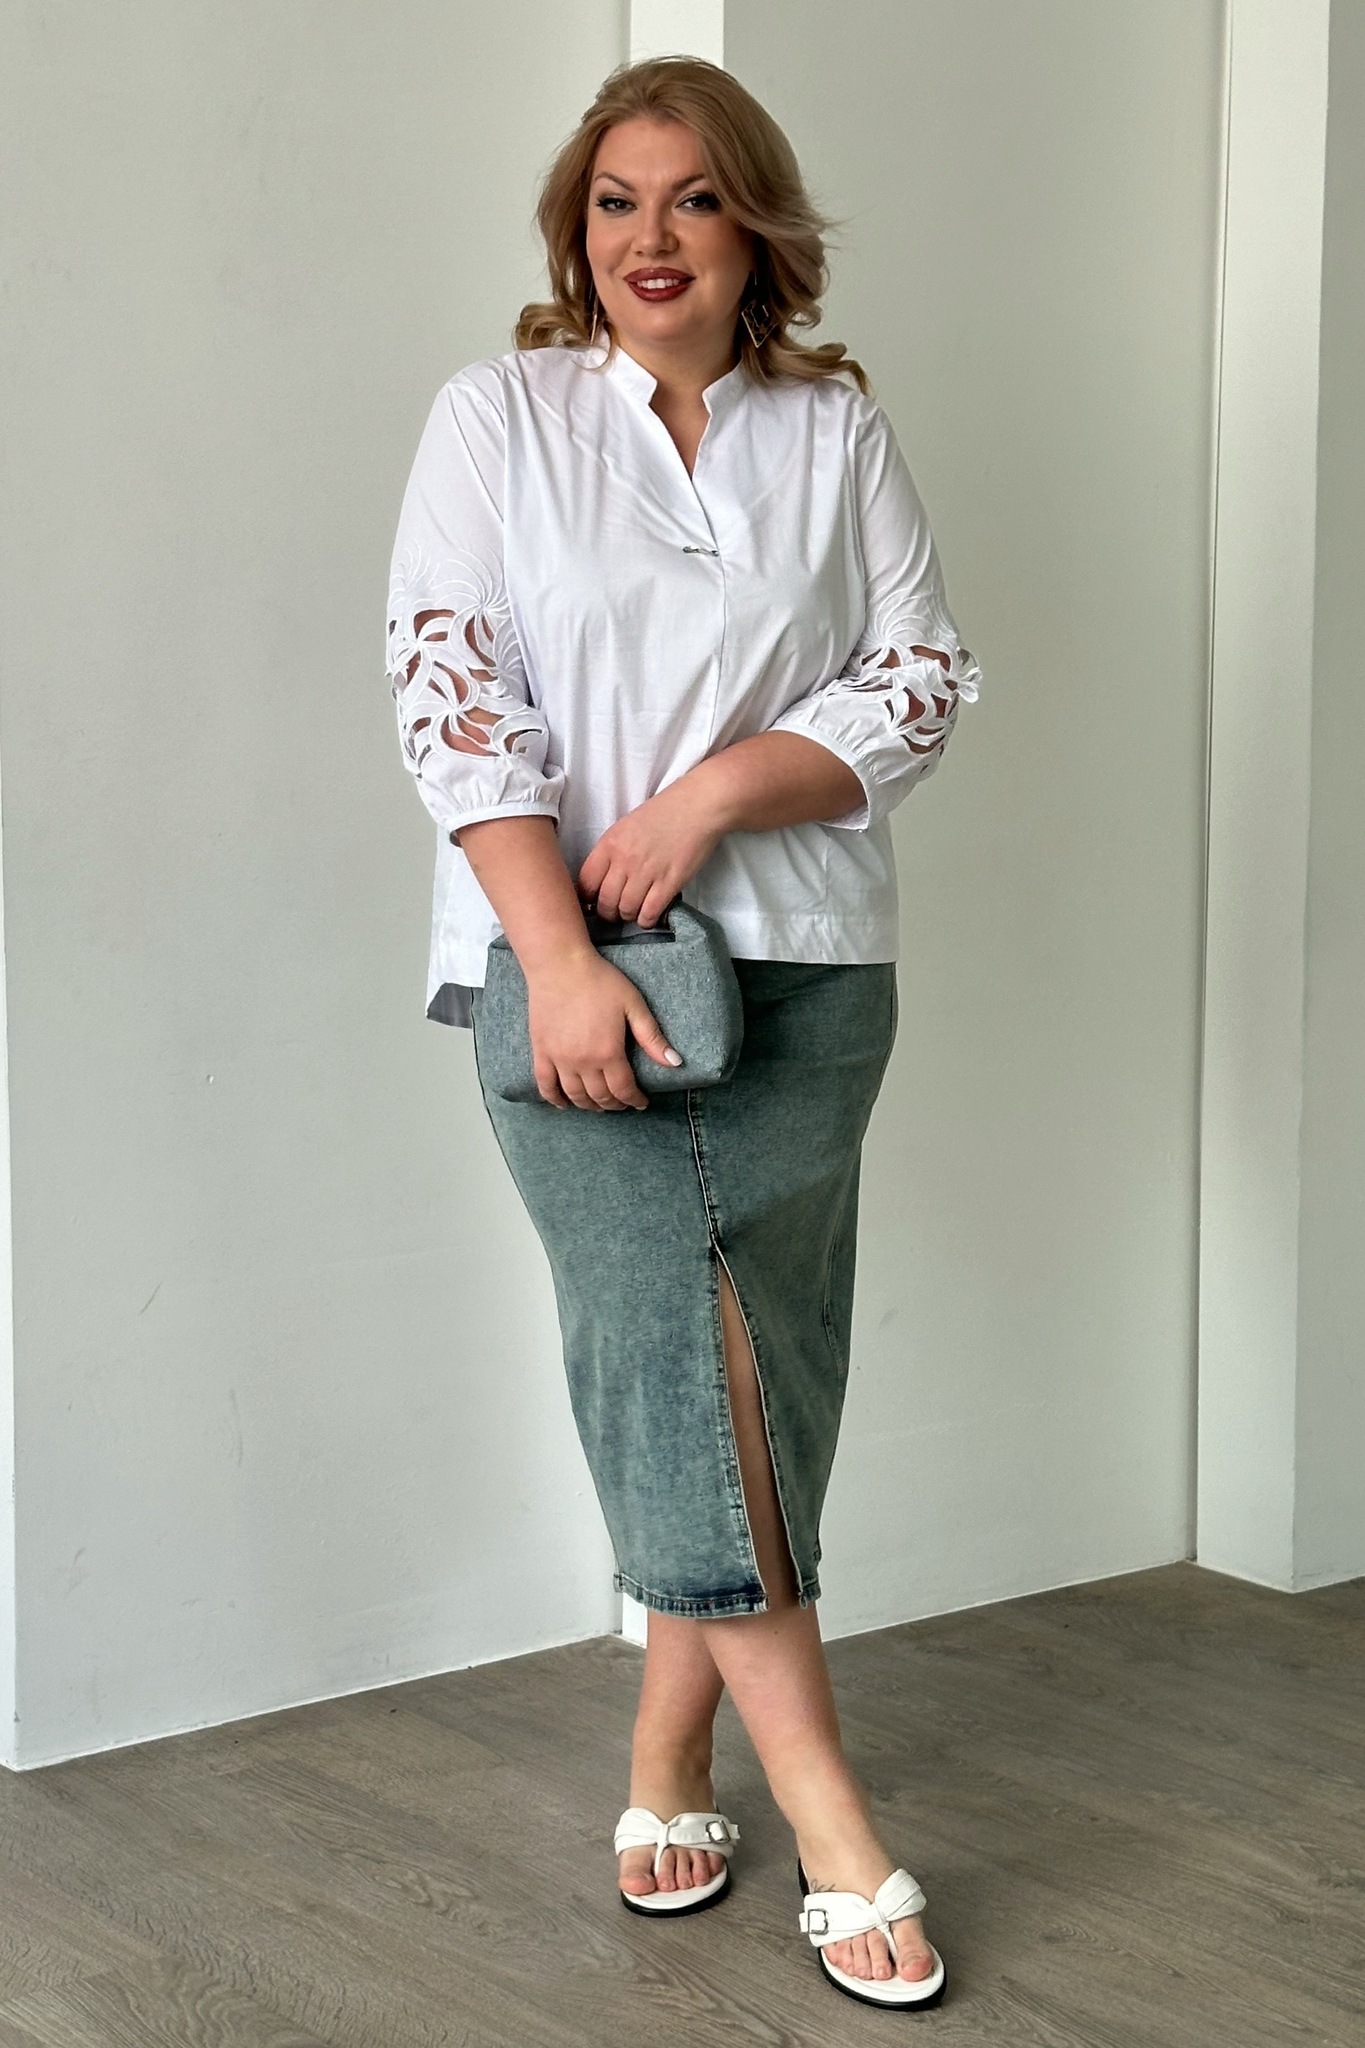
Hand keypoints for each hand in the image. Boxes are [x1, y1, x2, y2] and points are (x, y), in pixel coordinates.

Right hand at [527, 950, 681, 1110]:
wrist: (560, 964)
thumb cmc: (600, 980)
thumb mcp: (633, 1005)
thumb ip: (652, 1037)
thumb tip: (675, 1063)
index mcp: (608, 1052)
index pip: (623, 1089)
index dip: (634, 1100)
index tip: (641, 1103)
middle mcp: (582, 1062)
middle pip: (600, 1096)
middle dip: (615, 1104)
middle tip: (622, 1103)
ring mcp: (559, 1059)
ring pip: (575, 1096)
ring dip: (589, 1105)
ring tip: (599, 1104)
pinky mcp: (541, 1051)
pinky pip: (545, 1084)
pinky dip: (554, 1099)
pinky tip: (564, 1104)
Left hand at [576, 780, 724, 924]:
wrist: (698, 806)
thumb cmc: (664, 813)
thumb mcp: (626, 826)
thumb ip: (612, 851)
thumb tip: (603, 879)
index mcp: (610, 843)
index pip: (586, 882)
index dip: (587, 898)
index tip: (593, 903)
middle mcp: (625, 860)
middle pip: (605, 902)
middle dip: (608, 913)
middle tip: (615, 912)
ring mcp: (647, 872)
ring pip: (626, 910)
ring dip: (628, 916)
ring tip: (635, 911)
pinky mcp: (669, 883)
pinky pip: (649, 913)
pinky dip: (647, 920)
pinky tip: (650, 915)